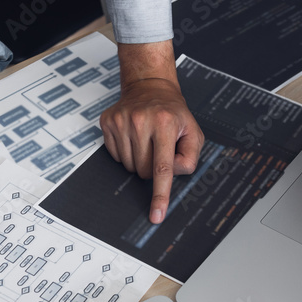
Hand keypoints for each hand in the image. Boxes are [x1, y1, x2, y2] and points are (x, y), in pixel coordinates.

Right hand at [102, 43, 204, 223]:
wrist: (149, 86)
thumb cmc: (173, 112)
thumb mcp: (193, 131)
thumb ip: (190, 157)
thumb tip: (171, 174)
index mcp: (166, 123)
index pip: (163, 168)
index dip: (160, 195)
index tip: (156, 215)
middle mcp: (141, 121)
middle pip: (144, 171)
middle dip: (152, 169)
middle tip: (158, 149)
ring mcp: (122, 121)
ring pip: (129, 166)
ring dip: (139, 161)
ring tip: (146, 141)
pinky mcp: (108, 122)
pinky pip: (116, 156)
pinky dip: (126, 153)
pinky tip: (133, 137)